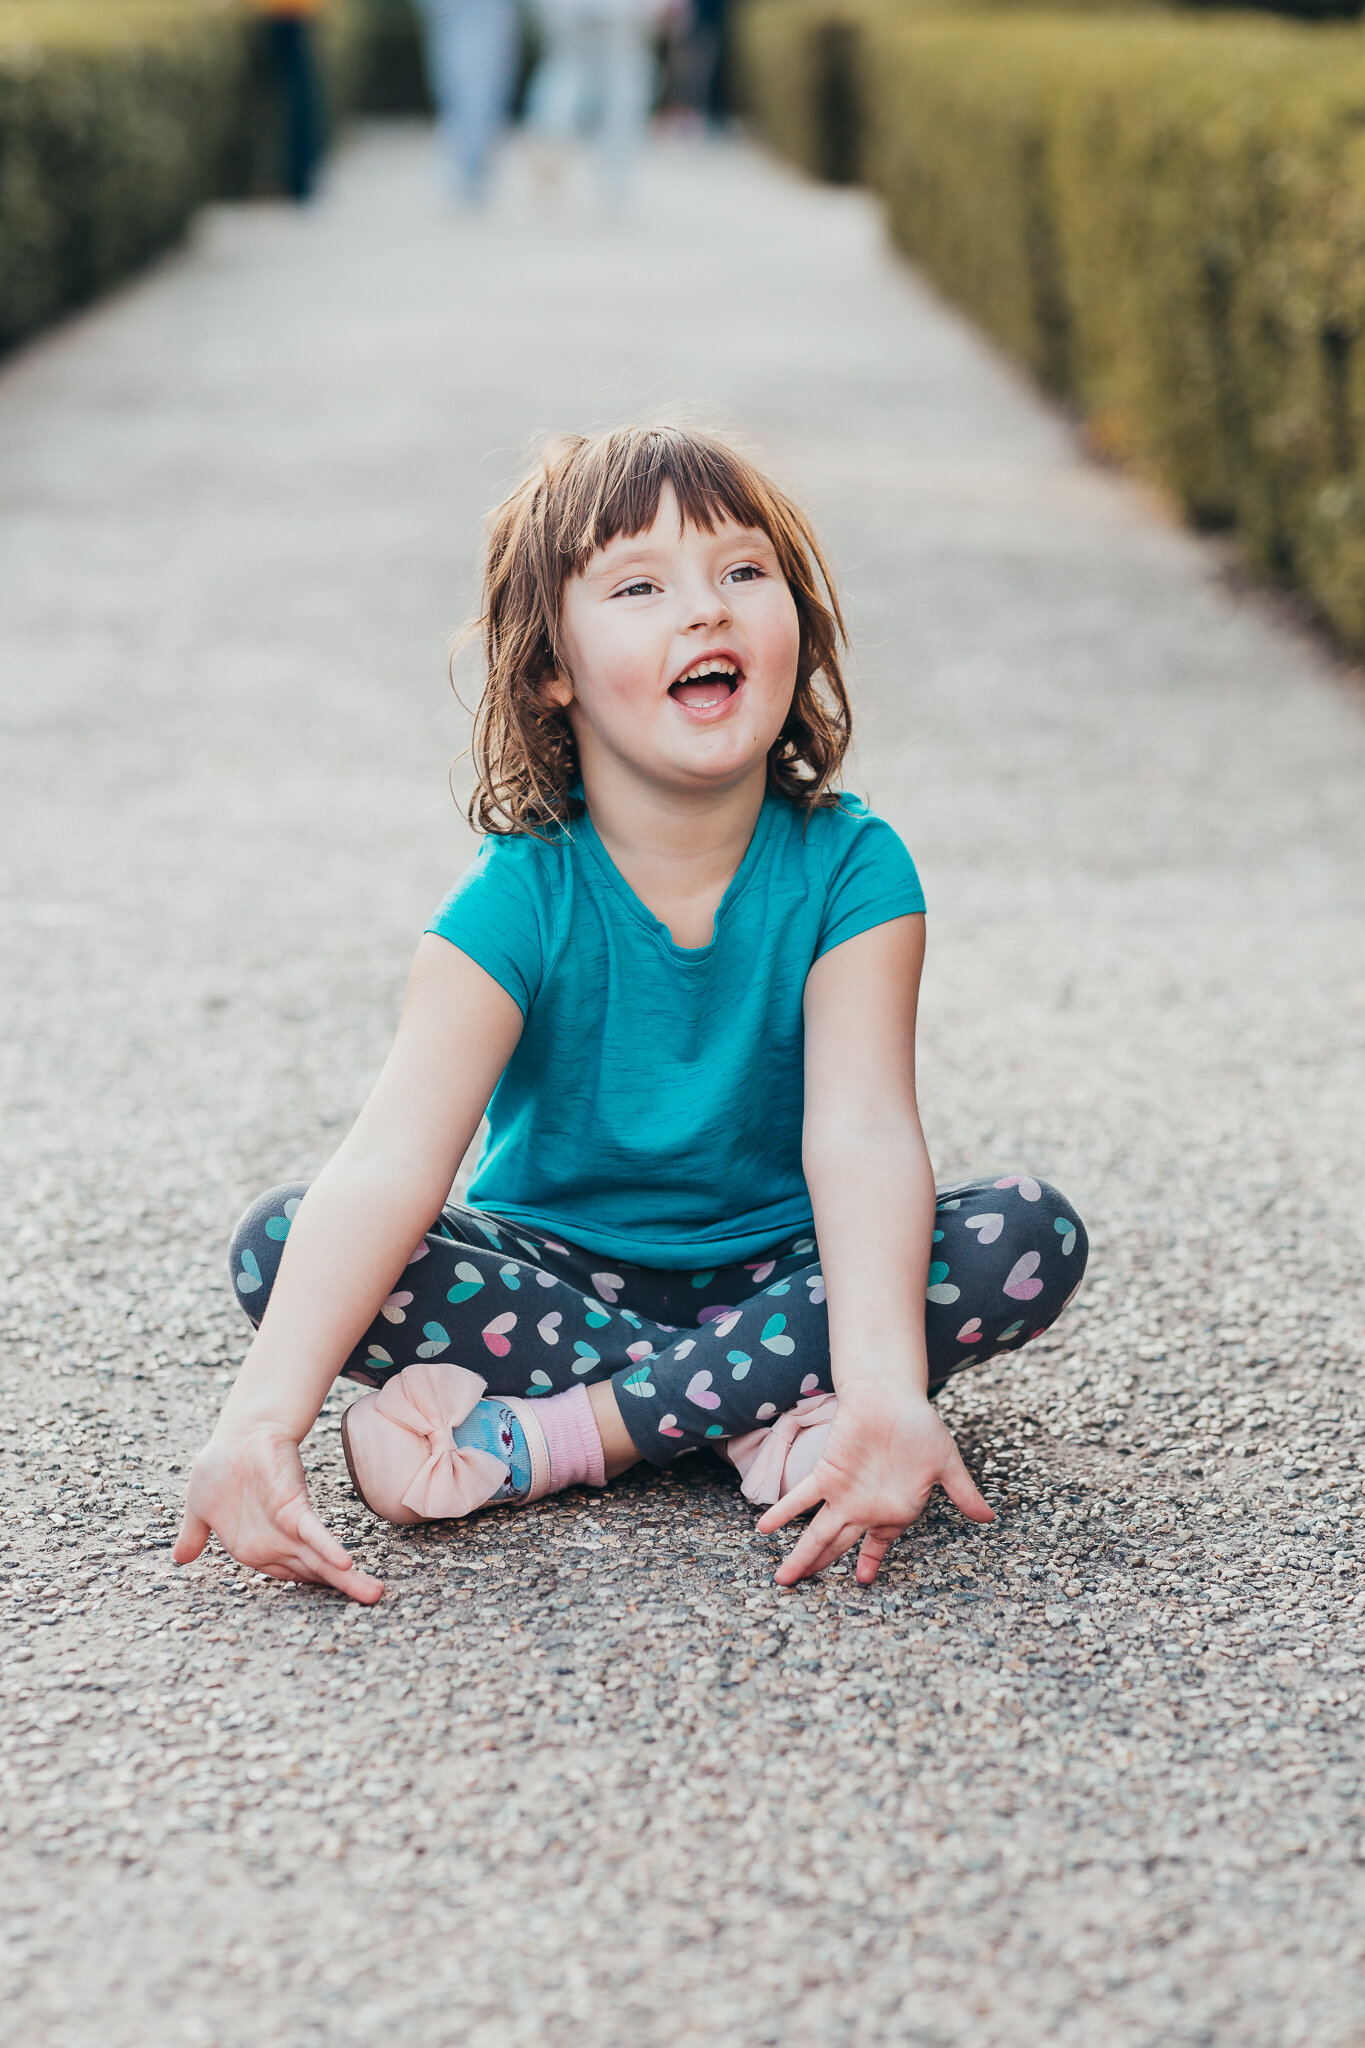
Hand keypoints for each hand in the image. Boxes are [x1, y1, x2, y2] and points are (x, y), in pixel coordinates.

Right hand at [173, 1422, 383, 1603]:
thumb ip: (194, 1535)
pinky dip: (325, 1548)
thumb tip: (180, 1558)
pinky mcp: (293, 1507)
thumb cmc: (219, 1469)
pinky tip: (344, 1563)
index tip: (341, 1601)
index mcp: (255, 1549)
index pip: (289, 1576)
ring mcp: (286, 1527)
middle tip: (375, 1599)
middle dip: (345, 1588)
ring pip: (319, 1560)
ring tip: (373, 1594)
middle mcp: (274, 1543)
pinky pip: (311, 1534)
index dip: (312, 1587)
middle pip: (313, 1573)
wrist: (233, 1432)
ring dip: (347, 1579)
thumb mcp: (198, 1509)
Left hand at [757, 1382, 992, 1585]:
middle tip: (799, 1591)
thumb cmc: (920, 1426)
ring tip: (782, 1579)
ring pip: (817, 1534)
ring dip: (800, 1557)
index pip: (877, 1545)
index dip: (869, 1563)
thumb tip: (989, 1518)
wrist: (893, 1393)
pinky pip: (801, 1499)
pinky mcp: (828, 1474)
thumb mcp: (947, 1464)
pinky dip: (783, 1513)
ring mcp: (844, 1495)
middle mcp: (864, 1508)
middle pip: (838, 1546)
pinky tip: (765, 1529)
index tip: (862, 1582)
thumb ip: (962, 1494)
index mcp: (892, 1510)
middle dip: (819, 1569)